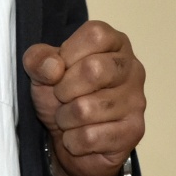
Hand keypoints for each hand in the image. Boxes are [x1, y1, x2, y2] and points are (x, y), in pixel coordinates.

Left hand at [23, 21, 145, 175]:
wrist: (70, 141)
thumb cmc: (62, 97)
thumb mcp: (41, 71)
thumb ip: (38, 59)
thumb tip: (53, 67)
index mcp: (115, 43)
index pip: (96, 35)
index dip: (68, 53)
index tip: (61, 69)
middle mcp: (132, 68)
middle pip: (95, 69)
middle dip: (64, 89)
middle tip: (62, 97)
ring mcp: (137, 101)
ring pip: (87, 109)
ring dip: (65, 118)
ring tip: (69, 118)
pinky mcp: (134, 132)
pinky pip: (90, 137)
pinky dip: (73, 140)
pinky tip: (79, 137)